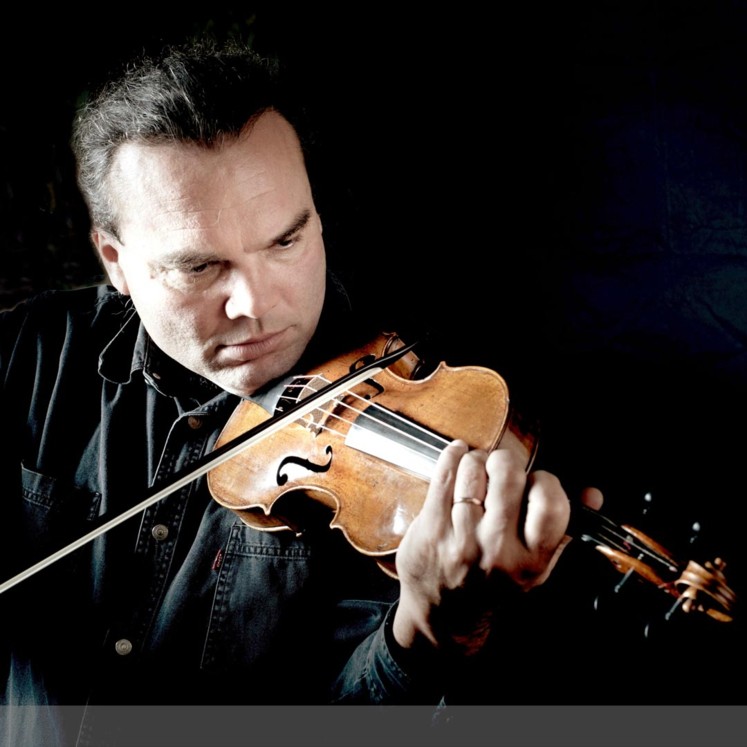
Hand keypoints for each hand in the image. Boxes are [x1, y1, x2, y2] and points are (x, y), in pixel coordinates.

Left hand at [392, 439, 602, 654]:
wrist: (446, 615)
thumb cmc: (494, 583)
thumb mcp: (537, 566)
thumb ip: (564, 528)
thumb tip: (592, 494)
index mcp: (531, 559)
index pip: (550, 502)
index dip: (544, 481)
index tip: (534, 481)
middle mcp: (496, 550)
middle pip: (507, 475)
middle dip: (506, 461)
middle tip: (501, 469)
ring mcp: (461, 539)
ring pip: (473, 470)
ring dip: (477, 459)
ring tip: (477, 468)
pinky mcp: (431, 528)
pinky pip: (443, 476)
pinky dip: (453, 456)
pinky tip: (457, 456)